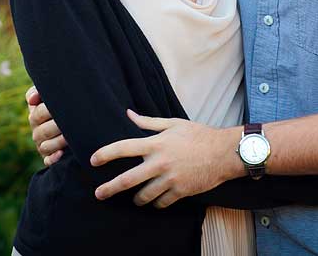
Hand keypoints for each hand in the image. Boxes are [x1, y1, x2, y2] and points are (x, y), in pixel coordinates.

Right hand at [26, 86, 66, 165]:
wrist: (73, 121)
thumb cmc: (62, 104)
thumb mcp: (48, 96)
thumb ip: (38, 92)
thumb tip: (31, 99)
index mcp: (35, 115)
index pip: (39, 113)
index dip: (50, 110)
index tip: (64, 106)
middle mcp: (37, 131)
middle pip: (43, 130)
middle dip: (58, 125)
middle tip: (73, 121)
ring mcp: (41, 145)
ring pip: (46, 145)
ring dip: (58, 141)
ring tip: (71, 136)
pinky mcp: (48, 158)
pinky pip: (48, 160)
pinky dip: (53, 158)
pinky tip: (61, 154)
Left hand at [90, 110, 236, 207]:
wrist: (224, 153)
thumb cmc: (198, 135)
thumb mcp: (173, 123)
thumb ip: (148, 121)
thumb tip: (128, 113)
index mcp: (156, 144)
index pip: (124, 148)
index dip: (106, 154)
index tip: (93, 160)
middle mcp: (160, 162)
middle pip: (128, 179)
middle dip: (110, 188)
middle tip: (98, 194)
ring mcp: (170, 179)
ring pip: (144, 195)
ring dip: (136, 199)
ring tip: (134, 198)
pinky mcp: (181, 191)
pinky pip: (161, 203)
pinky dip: (156, 203)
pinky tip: (154, 201)